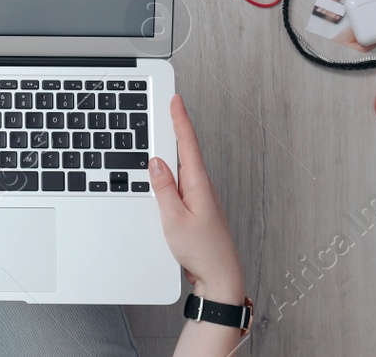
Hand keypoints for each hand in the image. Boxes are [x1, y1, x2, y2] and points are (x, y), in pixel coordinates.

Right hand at [149, 95, 244, 301]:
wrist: (220, 278)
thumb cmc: (202, 252)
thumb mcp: (174, 219)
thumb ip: (163, 188)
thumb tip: (155, 162)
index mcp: (198, 183)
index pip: (188, 143)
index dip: (180, 119)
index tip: (176, 99)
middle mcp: (202, 186)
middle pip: (186, 150)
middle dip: (175, 127)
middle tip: (165, 107)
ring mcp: (201, 197)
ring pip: (182, 167)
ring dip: (172, 150)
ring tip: (159, 135)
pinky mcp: (197, 208)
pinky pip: (181, 182)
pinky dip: (172, 171)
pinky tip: (164, 174)